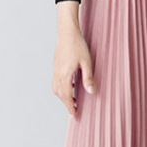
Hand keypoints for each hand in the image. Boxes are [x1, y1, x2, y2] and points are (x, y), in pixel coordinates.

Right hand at [52, 2, 94, 117]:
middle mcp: (58, 74)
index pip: (66, 96)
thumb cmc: (78, 45)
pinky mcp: (55, 66)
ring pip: (56, 89)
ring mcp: (55, 70)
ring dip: (63, 97)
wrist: (67, 32)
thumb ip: (88, 78)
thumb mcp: (87, 62)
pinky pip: (55, 82)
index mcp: (65, 74)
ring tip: (72, 101)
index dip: (70, 107)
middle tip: (74, 111)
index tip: (74, 115)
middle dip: (66, 104)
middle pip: (60, 94)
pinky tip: (69, 87)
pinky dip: (60, 89)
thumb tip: (91, 92)